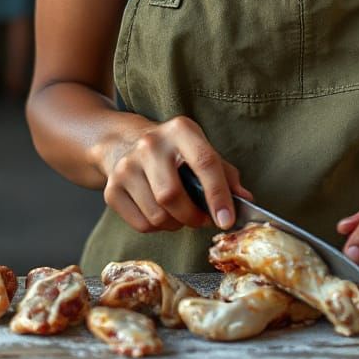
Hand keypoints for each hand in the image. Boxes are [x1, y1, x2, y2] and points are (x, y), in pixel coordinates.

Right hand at [101, 115, 252, 235]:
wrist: (123, 142)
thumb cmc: (173, 151)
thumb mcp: (200, 150)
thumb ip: (226, 175)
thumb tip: (246, 200)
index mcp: (180, 130)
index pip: (204, 162)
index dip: (218, 195)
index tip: (227, 220)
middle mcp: (150, 144)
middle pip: (172, 196)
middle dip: (193, 216)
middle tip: (201, 218)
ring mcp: (126, 166)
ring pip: (157, 215)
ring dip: (175, 224)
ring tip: (179, 213)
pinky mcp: (111, 188)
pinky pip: (141, 225)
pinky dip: (157, 228)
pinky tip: (160, 212)